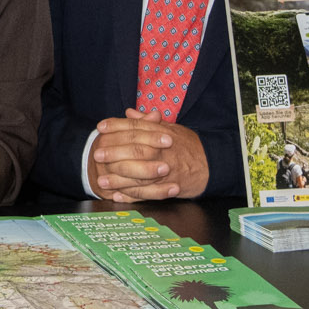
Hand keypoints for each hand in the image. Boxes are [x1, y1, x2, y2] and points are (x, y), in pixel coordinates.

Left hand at [88, 108, 211, 201]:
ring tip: (101, 180)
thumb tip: (129, 113)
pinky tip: (117, 196)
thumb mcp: (171, 128)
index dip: (116, 126)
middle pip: (135, 150)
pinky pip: (147, 193)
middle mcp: (163, 151)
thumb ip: (148, 123)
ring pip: (139, 175)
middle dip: (114, 152)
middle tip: (97, 154)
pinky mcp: (168, 188)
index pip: (136, 127)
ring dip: (118, 179)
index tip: (100, 127)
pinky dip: (131, 196)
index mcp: (162, 134)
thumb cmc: (188, 145)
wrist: (211, 164)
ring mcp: (166, 171)